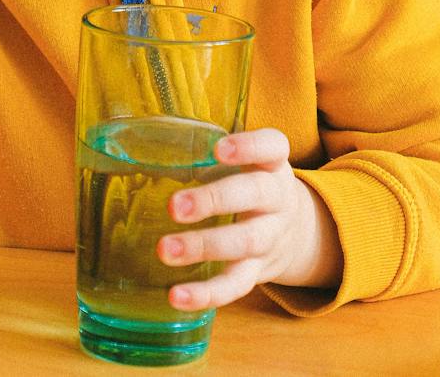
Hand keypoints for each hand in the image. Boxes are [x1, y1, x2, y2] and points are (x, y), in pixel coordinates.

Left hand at [157, 128, 342, 309]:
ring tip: (166, 250)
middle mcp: (278, 199)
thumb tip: (144, 145)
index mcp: (272, 164)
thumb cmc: (251, 185)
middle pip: (254, 195)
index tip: (218, 149)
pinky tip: (177, 296)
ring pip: (244, 242)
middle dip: (214, 200)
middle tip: (174, 206)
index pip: (272, 146)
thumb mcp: (246, 163)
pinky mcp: (258, 272)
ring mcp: (270, 237)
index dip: (248, 147)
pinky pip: (236, 285)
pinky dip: (207, 294)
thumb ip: (208, 152)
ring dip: (203, 246)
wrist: (295, 232)